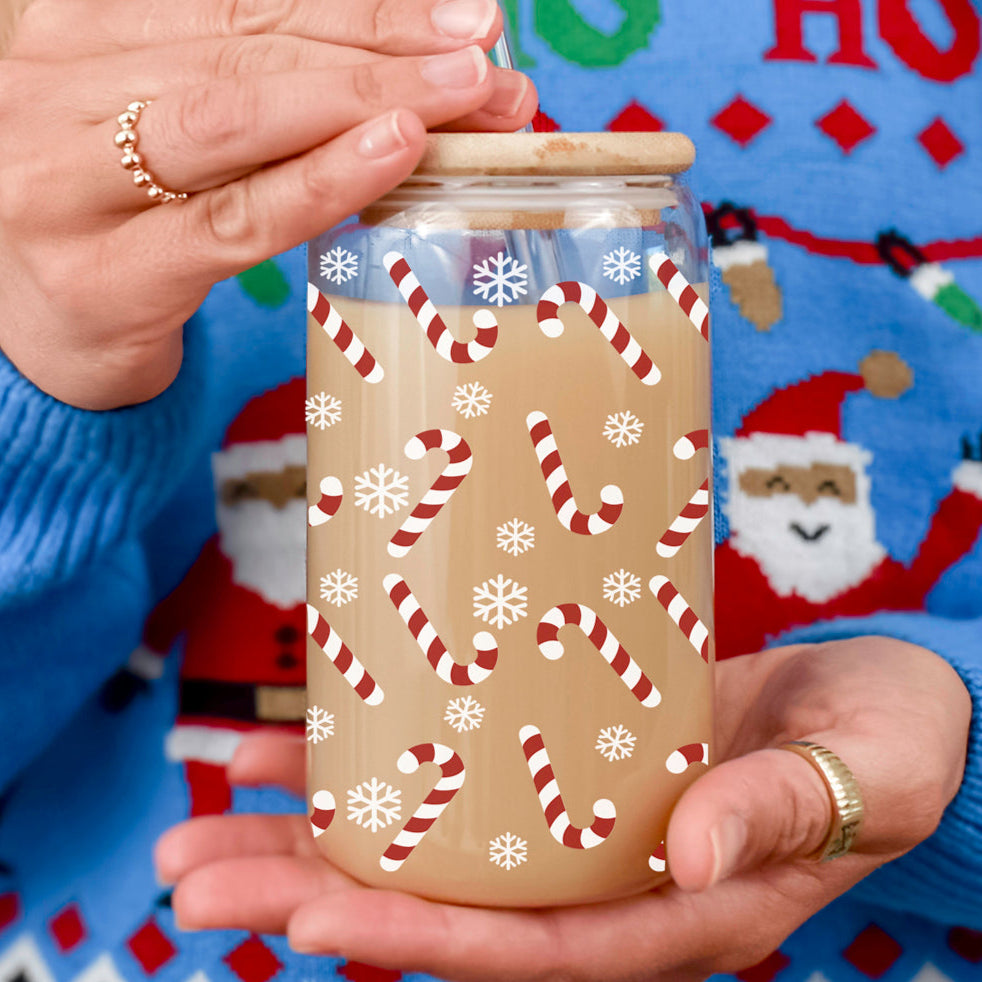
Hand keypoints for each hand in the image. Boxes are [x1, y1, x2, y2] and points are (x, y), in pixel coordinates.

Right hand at [0, 0, 534, 408]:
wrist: (30, 341)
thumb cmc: (115, 231)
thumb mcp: (168, 137)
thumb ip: (252, 95)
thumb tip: (394, 78)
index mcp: (80, 33)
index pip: (246, 5)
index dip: (365, 9)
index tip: (465, 21)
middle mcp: (59, 88)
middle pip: (252, 49)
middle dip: (384, 52)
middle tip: (486, 63)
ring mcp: (70, 181)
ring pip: (241, 118)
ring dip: (367, 98)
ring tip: (468, 97)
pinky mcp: (106, 273)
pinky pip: (232, 219)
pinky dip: (319, 181)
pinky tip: (393, 150)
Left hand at [155, 638, 970, 981]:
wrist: (874, 705)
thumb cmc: (883, 748)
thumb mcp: (859, 776)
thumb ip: (781, 814)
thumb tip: (695, 862)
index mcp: (671, 911)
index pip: (527, 945)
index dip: (417, 938)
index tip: (310, 925)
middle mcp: (601, 876)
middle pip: (443, 902)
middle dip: (315, 897)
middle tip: (193, 885)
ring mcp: (571, 817)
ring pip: (427, 838)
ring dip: (312, 832)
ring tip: (201, 823)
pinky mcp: (558, 754)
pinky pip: (454, 761)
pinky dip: (371, 755)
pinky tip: (287, 747)